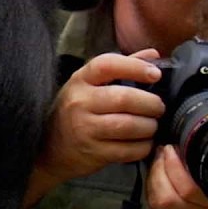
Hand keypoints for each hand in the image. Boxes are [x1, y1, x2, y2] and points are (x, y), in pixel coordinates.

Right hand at [33, 49, 165, 186]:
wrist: (48, 148)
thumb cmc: (75, 111)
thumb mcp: (89, 85)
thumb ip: (121, 68)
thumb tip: (153, 55)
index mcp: (81, 80)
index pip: (107, 65)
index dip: (135, 67)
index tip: (155, 74)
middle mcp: (80, 102)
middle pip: (123, 98)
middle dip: (150, 103)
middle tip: (159, 107)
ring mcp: (85, 129)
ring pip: (127, 125)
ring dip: (149, 126)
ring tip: (153, 125)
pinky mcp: (93, 153)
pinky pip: (126, 150)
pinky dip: (142, 147)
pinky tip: (145, 143)